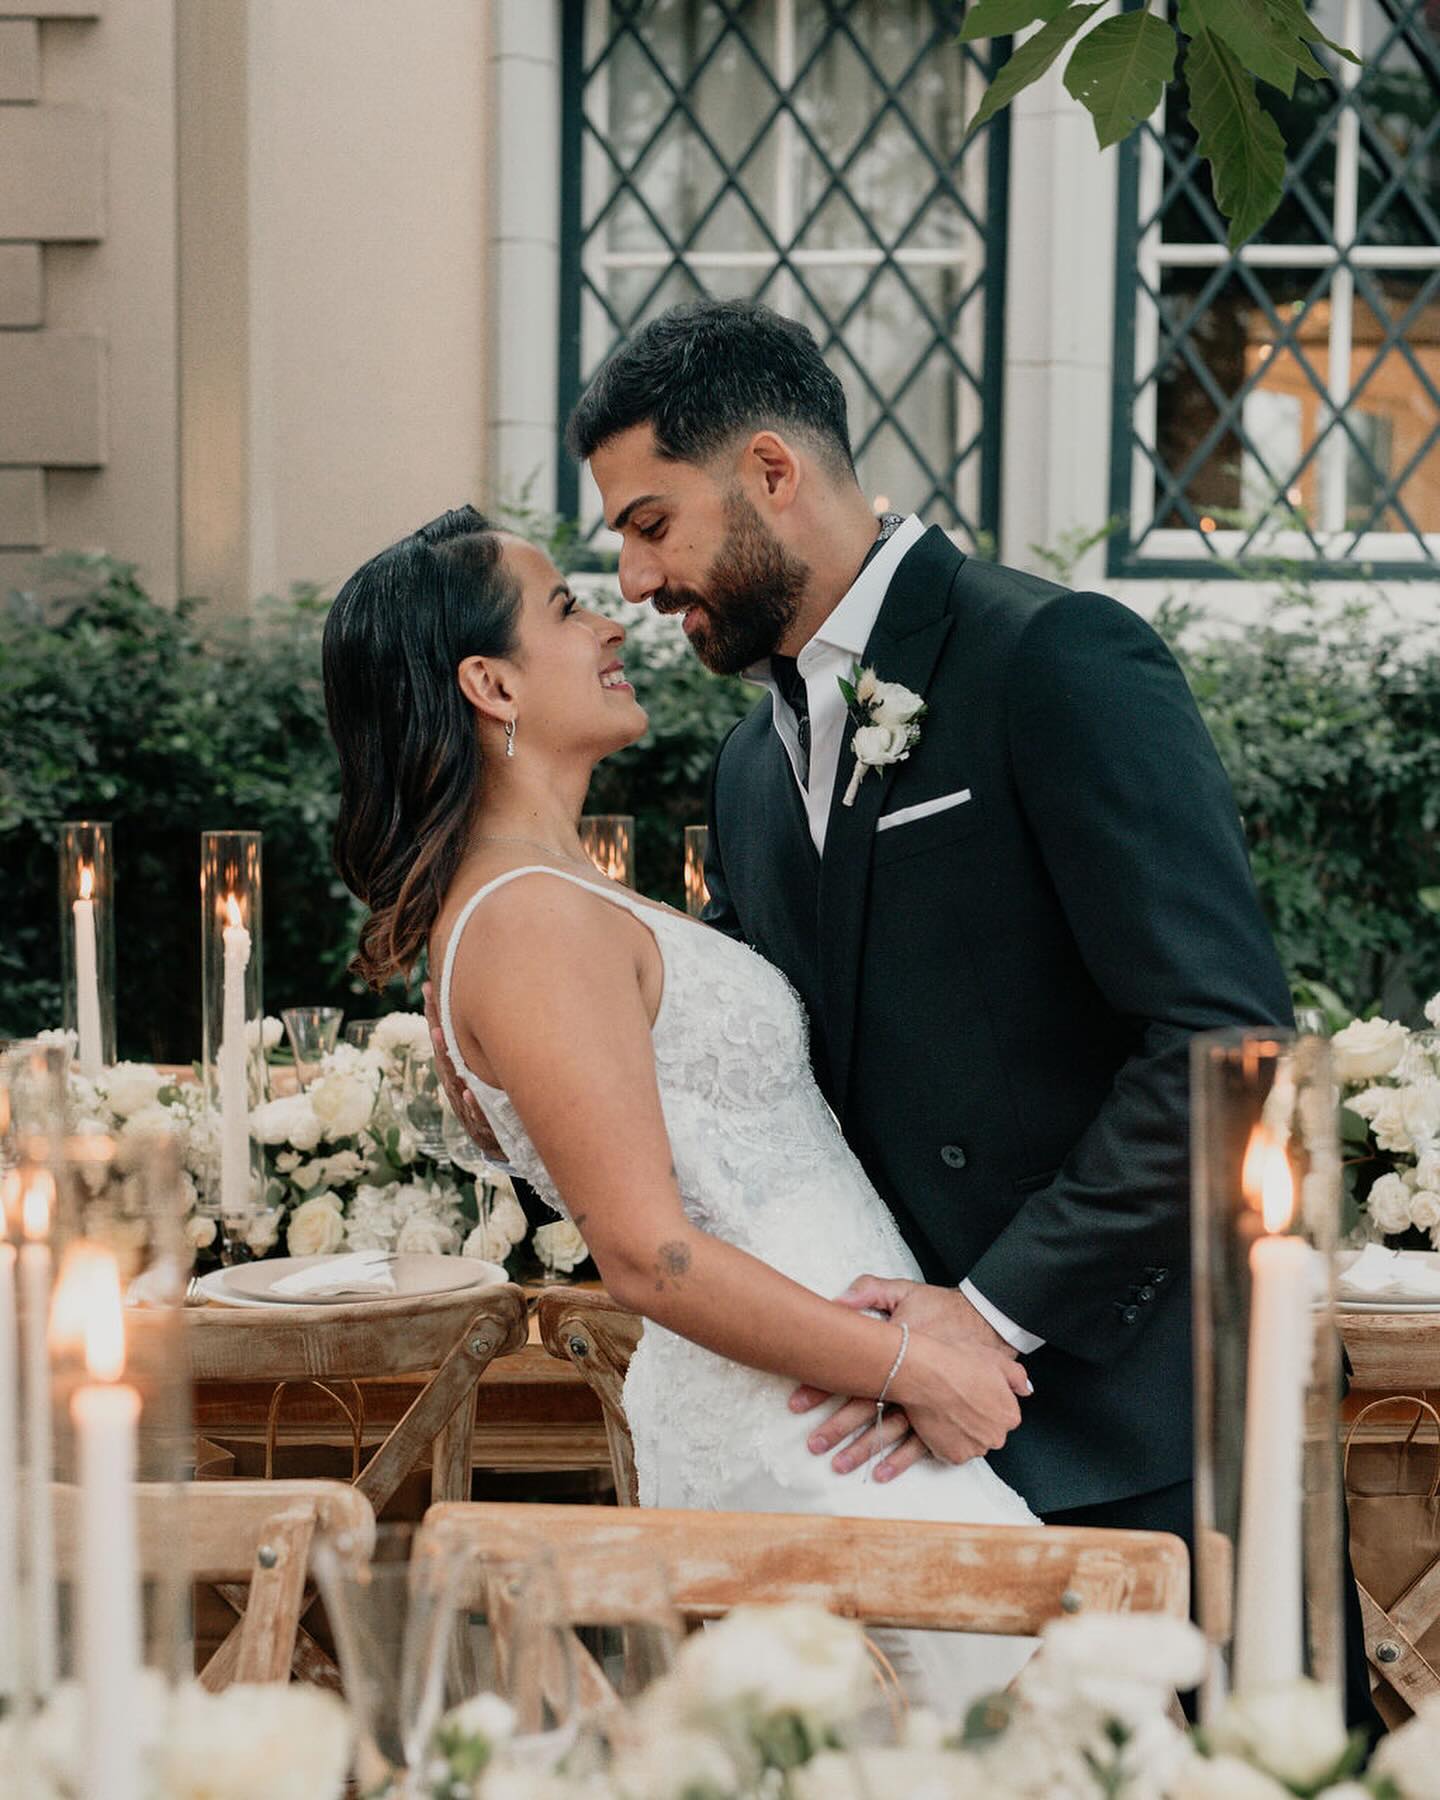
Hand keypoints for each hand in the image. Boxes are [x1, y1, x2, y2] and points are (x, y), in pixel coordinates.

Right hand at [422, 979, 503, 1159]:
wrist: (508, 1149)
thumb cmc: (501, 1106)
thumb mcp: (496, 1078)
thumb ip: (492, 1054)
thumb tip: (501, 1016)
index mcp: (460, 1074)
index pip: (445, 1040)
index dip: (436, 1014)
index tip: (429, 987)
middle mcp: (459, 1087)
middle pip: (444, 1054)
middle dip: (437, 1024)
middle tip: (431, 998)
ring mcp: (468, 1108)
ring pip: (453, 1081)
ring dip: (447, 1058)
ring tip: (439, 1033)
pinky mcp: (482, 1131)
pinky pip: (476, 1115)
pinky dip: (472, 1104)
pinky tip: (466, 1091)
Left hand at [789, 1278, 1026, 1480]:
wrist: (991, 1327)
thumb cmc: (944, 1309)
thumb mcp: (907, 1292)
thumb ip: (869, 1291)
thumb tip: (836, 1301)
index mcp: (899, 1350)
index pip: (855, 1372)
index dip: (825, 1387)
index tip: (798, 1402)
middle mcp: (914, 1379)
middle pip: (870, 1407)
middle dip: (838, 1427)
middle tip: (812, 1444)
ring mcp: (934, 1404)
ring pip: (891, 1432)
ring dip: (863, 1450)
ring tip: (837, 1464)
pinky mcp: (950, 1420)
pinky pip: (920, 1445)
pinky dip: (899, 1459)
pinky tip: (879, 1473)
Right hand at [895, 1332, 1030, 1467]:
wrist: (923, 1373)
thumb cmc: (955, 1363)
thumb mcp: (995, 1359)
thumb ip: (1017, 1377)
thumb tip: (1026, 1389)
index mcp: (1009, 1415)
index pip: (1003, 1415)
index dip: (986, 1402)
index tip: (973, 1393)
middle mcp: (996, 1436)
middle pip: (988, 1432)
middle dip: (976, 1420)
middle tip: (958, 1399)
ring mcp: (974, 1448)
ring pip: (970, 1443)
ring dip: (961, 1432)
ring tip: (946, 1408)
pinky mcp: (953, 1456)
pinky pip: (951, 1451)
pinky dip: (945, 1440)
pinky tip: (939, 1419)